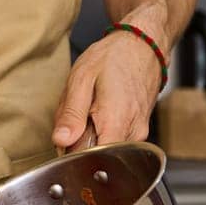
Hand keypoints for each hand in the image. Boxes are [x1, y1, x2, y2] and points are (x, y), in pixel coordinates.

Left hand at [51, 30, 161, 150]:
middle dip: (78, 142)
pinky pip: (115, 140)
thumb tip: (61, 141)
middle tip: (77, 116)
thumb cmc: (115, 56)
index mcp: (115, 122)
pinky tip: (101, 111)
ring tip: (91, 109)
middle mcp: (132, 133)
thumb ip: (71, 113)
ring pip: (105, 149)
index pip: (91, 160)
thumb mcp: (82, 77)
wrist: (144, 45)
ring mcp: (139, 134)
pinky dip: (102, 129)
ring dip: (90, 134)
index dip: (73, 154)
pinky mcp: (140, 131)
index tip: (65, 139)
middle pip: (97, 156)